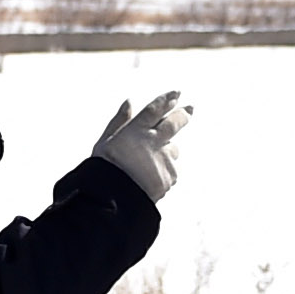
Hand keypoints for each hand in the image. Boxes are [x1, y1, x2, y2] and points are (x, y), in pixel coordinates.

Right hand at [92, 92, 190, 207]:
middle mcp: (153, 141)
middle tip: (190, 109)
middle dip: (183, 115)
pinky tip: (147, 180)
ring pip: (173, 150)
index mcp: (136, 130)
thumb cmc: (103, 169)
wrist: (112, 200)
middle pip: (175, 123)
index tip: (177, 94)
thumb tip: (129, 102)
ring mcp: (164, 158)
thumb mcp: (105, 141)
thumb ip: (119, 121)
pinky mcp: (169, 176)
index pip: (156, 109)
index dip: (168, 100)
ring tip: (146, 165)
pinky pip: (170, 171)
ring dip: (167, 151)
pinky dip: (163, 172)